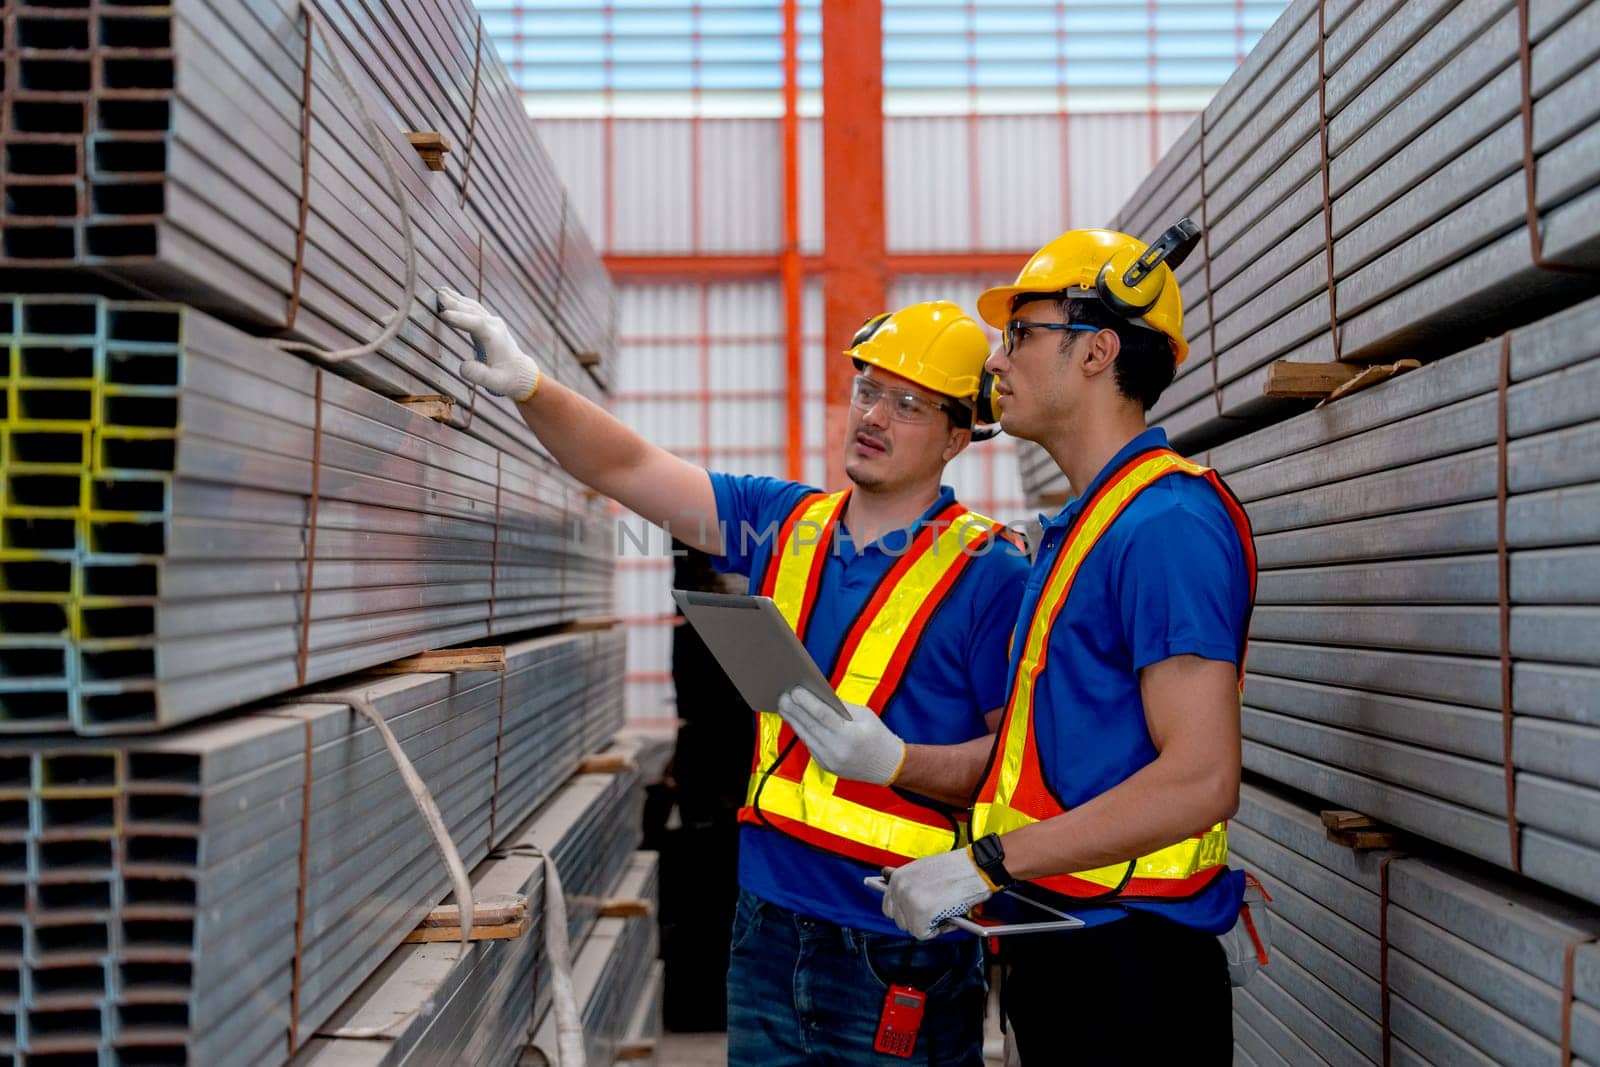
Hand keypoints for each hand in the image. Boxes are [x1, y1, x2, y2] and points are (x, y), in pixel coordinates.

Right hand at [436, 288, 542, 400]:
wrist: (521, 373)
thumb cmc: (507, 379)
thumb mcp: (494, 383)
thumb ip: (479, 375)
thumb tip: (463, 366)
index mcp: (495, 338)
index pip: (477, 324)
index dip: (461, 319)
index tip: (444, 314)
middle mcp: (494, 326)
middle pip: (473, 311)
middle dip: (455, 303)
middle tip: (438, 295)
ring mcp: (492, 322)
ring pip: (472, 307)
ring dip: (456, 299)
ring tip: (440, 291)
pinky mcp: (488, 323)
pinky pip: (473, 309)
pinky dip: (461, 302)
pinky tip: (449, 297)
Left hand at [776, 685, 905, 785]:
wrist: (888, 767)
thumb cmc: (878, 736)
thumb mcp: (865, 715)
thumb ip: (840, 706)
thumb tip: (817, 694)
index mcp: (850, 735)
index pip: (822, 715)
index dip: (807, 702)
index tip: (795, 690)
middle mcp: (837, 750)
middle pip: (809, 726)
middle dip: (794, 709)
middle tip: (782, 695)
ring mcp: (830, 760)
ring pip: (806, 736)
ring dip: (793, 720)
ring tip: (784, 706)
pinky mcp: (825, 766)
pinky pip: (810, 745)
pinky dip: (803, 731)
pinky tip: (795, 720)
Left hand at [878, 848, 997, 939]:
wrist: (975, 867)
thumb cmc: (956, 868)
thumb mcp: (924, 872)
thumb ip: (910, 886)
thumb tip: (903, 901)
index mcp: (897, 877)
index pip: (889, 906)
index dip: (904, 912)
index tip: (914, 912)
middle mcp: (899, 889)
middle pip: (899, 920)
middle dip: (916, 919)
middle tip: (933, 912)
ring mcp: (909, 902)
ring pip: (911, 928)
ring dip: (927, 924)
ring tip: (942, 911)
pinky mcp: (921, 915)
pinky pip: (924, 934)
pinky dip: (938, 929)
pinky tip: (948, 915)